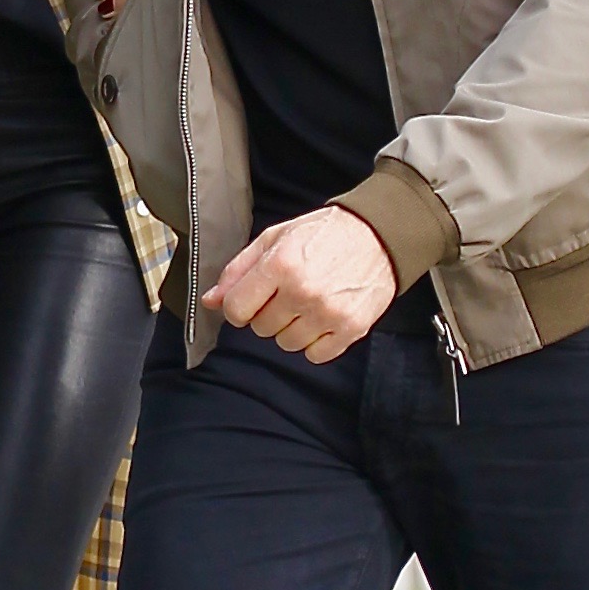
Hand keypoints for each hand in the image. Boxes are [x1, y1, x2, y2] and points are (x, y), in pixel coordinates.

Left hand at [203, 206, 397, 362]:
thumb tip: (210, 301)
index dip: (239, 307)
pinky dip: (316, 342)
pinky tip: (323, 318)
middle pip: (261, 328)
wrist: (378, 235)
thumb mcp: (275, 239)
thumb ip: (238, 270)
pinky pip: (315, 355)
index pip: (236, 309)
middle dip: (268, 313)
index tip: (252, 299)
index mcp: (280, 265)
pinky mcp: (351, 328)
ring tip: (308, 303)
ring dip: (291, 328)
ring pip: (286, 344)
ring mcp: (328, 313)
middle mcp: (303, 291)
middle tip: (288, 293)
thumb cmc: (322, 234)